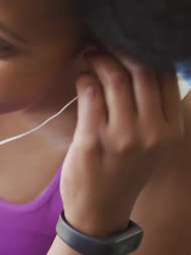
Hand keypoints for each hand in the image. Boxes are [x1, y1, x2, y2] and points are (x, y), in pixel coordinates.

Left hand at [60, 52, 183, 235]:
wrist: (101, 211)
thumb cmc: (124, 172)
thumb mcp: (153, 145)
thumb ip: (154, 111)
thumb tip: (142, 66)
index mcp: (172, 131)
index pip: (166, 76)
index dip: (146, 52)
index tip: (128, 44)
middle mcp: (153, 132)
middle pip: (141, 71)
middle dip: (119, 50)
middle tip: (103, 44)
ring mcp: (123, 136)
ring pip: (115, 78)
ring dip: (99, 59)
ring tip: (90, 55)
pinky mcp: (94, 139)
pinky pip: (91, 94)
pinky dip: (85, 78)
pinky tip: (82, 77)